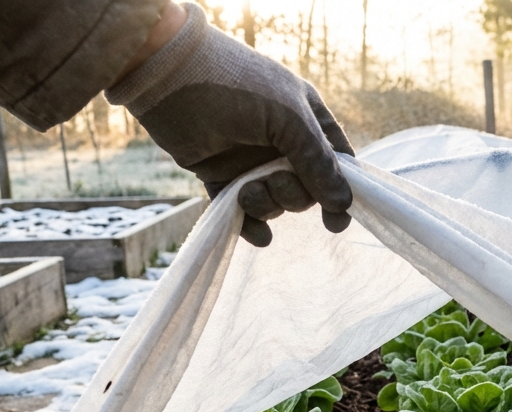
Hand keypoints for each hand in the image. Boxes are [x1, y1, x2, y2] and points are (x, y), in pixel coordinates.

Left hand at [107, 2, 352, 246]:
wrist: (168, 77)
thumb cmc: (237, 87)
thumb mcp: (289, 118)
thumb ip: (318, 161)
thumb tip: (343, 203)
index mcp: (305, 118)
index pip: (336, 160)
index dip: (340, 190)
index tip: (336, 219)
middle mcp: (281, 141)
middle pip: (306, 188)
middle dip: (293, 194)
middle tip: (274, 181)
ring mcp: (251, 160)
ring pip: (275, 201)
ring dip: (266, 205)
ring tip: (246, 191)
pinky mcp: (221, 176)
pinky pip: (243, 211)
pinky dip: (250, 225)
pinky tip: (255, 234)